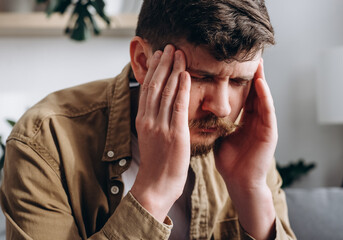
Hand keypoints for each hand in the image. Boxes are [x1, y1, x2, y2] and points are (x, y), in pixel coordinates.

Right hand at [130, 45, 190, 221]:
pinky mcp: (175, 134)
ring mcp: (161, 126)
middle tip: (169, 47)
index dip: (153, 70)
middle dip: (163, 64)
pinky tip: (185, 74)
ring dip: (173, 69)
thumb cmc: (156, 164)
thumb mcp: (150, 138)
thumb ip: (154, 120)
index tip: (159, 55)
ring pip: (166, 91)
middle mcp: (149, 119)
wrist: (156, 186)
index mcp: (142, 120)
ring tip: (178, 53)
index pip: (147, 89)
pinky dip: (181, 88)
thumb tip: (159, 107)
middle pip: (155, 85)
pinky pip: (178, 106)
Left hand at [214, 59, 276, 188]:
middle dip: (251, 74)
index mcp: (244, 120)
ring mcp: (264, 125)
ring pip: (263, 97)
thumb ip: (215, 121)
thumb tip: (199, 109)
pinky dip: (265, 96)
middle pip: (254, 92)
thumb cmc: (229, 161)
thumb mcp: (220, 135)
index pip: (242, 94)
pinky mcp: (270, 132)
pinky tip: (260, 83)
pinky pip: (267, 111)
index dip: (237, 79)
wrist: (239, 181)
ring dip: (261, 79)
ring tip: (258, 61)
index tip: (231, 62)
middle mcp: (255, 119)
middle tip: (249, 54)